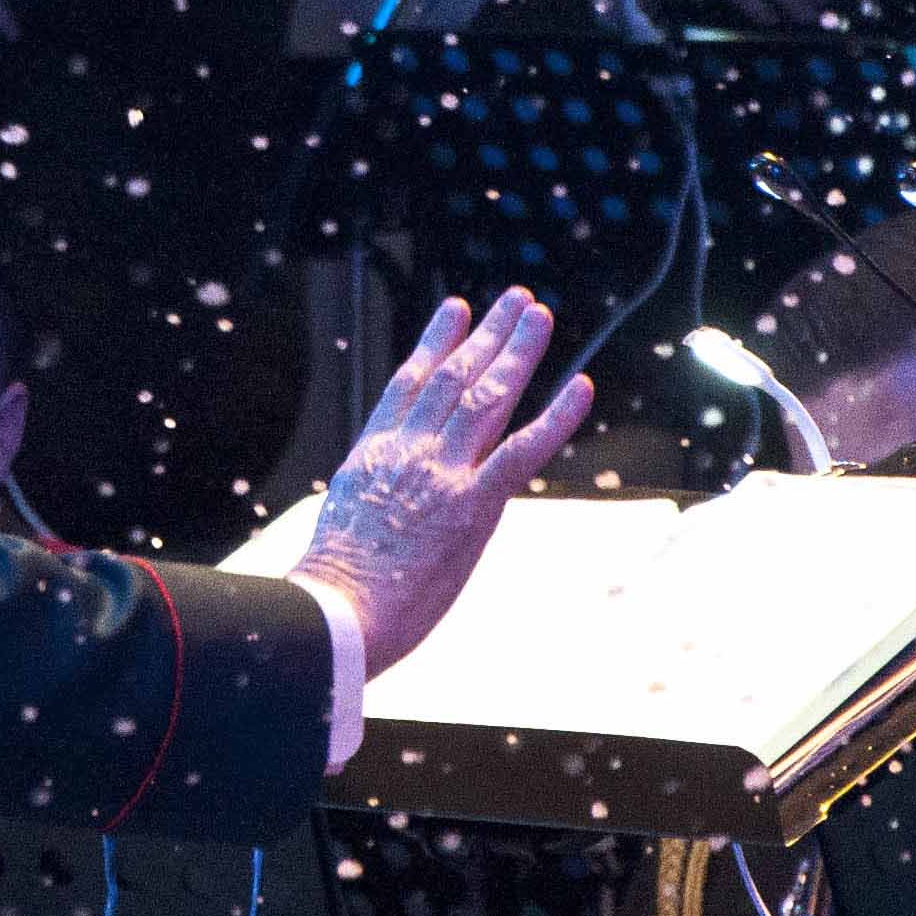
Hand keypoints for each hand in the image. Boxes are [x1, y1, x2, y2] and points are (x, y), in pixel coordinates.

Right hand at [290, 289, 593, 679]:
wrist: (336, 615)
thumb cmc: (335, 591)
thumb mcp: (345, 523)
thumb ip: (373, 497)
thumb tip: (385, 500)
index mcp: (375, 454)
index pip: (409, 382)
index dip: (436, 341)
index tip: (456, 310)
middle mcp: (409, 452)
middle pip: (454, 377)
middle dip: (488, 334)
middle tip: (515, 299)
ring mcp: (442, 474)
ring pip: (487, 397)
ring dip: (518, 352)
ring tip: (539, 316)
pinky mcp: (473, 506)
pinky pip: (523, 451)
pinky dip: (556, 417)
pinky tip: (580, 389)